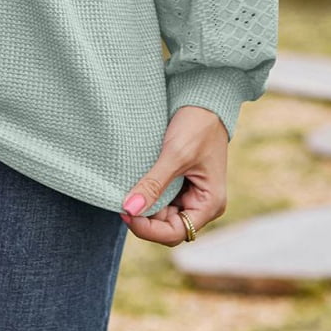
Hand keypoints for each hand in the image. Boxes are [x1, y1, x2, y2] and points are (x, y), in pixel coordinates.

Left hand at [119, 105, 228, 245]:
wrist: (202, 98)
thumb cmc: (196, 126)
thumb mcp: (174, 155)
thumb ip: (153, 185)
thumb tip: (129, 209)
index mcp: (209, 204)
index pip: (176, 232)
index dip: (149, 228)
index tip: (126, 213)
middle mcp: (202, 204)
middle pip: (167, 226)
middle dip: (144, 217)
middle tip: (121, 201)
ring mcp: (191, 194)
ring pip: (162, 213)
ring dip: (144, 205)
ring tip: (126, 191)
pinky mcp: (181, 182)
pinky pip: (161, 197)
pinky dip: (147, 194)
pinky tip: (134, 185)